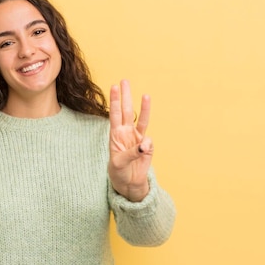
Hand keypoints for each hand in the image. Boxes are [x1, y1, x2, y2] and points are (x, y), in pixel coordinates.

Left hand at [108, 80, 152, 201]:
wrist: (128, 183)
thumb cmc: (119, 172)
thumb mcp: (119, 164)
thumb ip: (131, 153)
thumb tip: (145, 144)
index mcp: (115, 135)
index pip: (115, 115)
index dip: (115, 101)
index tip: (114, 87)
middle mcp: (126, 133)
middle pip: (127, 111)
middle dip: (126, 96)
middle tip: (124, 81)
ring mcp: (137, 139)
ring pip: (141, 120)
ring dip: (143, 107)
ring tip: (145, 94)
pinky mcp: (147, 147)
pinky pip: (150, 140)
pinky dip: (148, 144)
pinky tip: (144, 150)